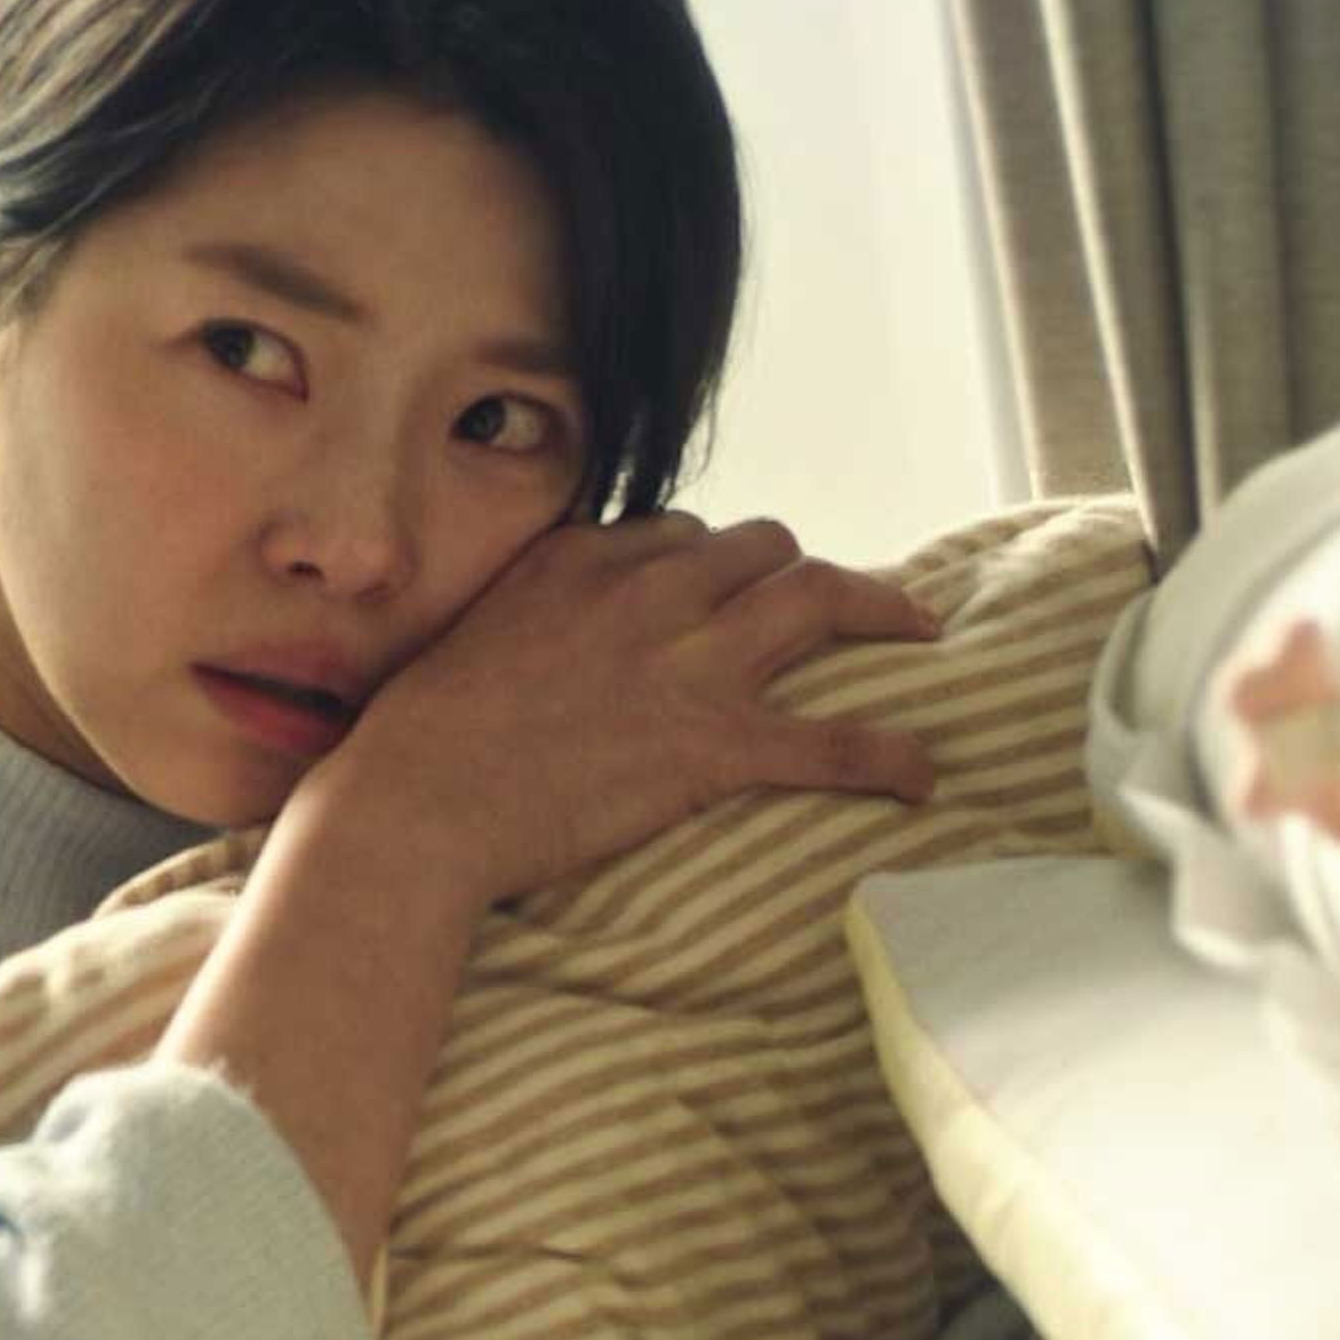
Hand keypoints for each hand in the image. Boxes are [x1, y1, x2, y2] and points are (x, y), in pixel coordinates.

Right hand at [311, 512, 940, 907]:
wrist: (416, 805)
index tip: (726, 590)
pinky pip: (831, 741)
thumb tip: (543, 631)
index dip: (714, 562)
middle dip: (802, 570)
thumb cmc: (418, 739)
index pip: (678, 535)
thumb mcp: (469, 637)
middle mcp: (645, 592)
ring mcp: (685, 664)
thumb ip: (524, 614)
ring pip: (817, 599)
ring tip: (921, 629)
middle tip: (833, 604)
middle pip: (762, 548)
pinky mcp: (713, 746)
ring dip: (882, 608)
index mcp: (581, 561)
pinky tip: (923, 774)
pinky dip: (889, 755)